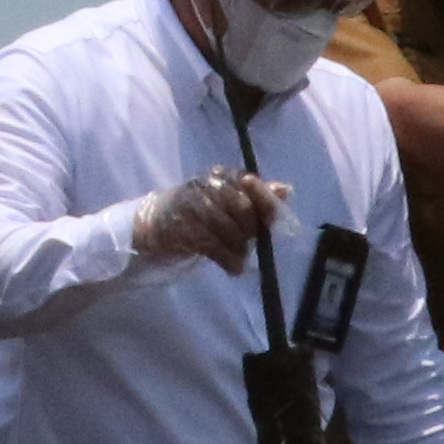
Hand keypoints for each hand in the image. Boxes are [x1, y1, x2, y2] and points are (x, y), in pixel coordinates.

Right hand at [130, 168, 288, 270]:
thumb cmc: (201, 213)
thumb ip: (258, 197)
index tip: (271, 220)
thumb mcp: (230, 202)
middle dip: (250, 231)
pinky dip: (227, 260)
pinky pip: (213, 246)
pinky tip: (231, 268)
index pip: (250, 184)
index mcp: (221, 175)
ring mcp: (192, 205)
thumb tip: (287, 190)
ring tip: (237, 258)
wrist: (156, 223)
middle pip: (243, 209)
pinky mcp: (182, 227)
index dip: (265, 201)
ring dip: (238, 250)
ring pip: (229, 230)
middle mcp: (206, 184)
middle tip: (247, 243)